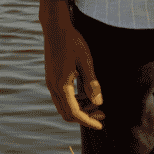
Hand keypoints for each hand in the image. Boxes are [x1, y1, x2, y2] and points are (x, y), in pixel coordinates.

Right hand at [39, 0, 104, 130]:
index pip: (74, 112)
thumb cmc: (72, 42)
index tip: (101, 125)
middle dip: (85, 117)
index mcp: (61, 85)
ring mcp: (51, 83)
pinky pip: (62, 97)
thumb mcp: (86, 62)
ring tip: (98, 104)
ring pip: (64, 106)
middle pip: (67, 113)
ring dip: (80, 109)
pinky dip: (75, 100)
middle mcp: (53, 87)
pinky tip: (87, 94)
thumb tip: (98, 103)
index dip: (88, 121)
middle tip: (103, 114)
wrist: (55, 28)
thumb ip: (92, 83)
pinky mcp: (52, 78)